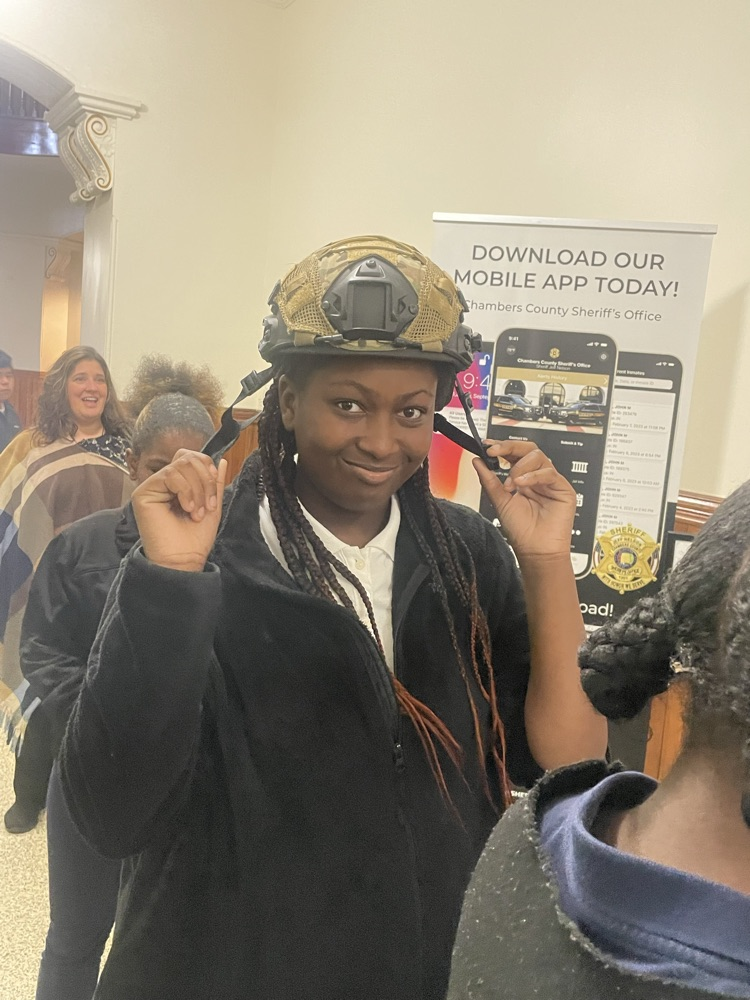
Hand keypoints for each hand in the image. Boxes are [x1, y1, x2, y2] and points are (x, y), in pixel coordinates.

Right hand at [132, 451, 227, 571]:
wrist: (183, 560)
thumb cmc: (195, 539)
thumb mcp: (212, 505)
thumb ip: (215, 483)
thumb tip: (223, 461)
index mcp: (180, 484)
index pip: (191, 458)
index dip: (207, 468)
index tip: (214, 493)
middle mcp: (164, 483)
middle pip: (187, 458)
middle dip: (205, 481)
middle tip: (207, 506)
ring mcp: (152, 487)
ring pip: (180, 466)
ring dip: (197, 490)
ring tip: (196, 512)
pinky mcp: (143, 492)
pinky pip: (169, 475)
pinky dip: (185, 491)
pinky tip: (187, 509)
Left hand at [473, 441, 574, 560]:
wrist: (535, 551)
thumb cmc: (522, 532)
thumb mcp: (500, 501)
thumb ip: (489, 480)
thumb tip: (478, 461)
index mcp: (523, 479)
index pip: (515, 454)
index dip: (502, 447)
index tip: (487, 445)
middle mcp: (537, 478)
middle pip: (529, 448)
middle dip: (510, 447)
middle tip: (494, 452)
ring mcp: (550, 482)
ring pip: (538, 456)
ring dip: (519, 466)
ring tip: (511, 484)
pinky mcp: (563, 488)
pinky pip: (549, 472)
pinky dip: (533, 476)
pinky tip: (522, 485)